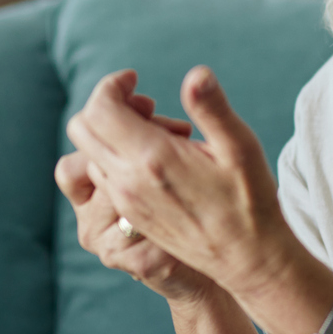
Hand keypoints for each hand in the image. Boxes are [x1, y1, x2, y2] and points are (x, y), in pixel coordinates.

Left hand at [64, 67, 298, 299]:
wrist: (247, 259)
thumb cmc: (250, 201)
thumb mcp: (240, 148)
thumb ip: (212, 108)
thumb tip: (197, 74)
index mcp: (151, 159)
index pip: (99, 109)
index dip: (111, 85)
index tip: (134, 78)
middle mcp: (127, 182)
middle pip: (82, 129)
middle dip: (106, 105)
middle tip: (146, 105)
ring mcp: (125, 202)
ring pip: (90, 153)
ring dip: (113, 133)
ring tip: (164, 135)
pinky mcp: (130, 216)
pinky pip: (103, 176)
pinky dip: (118, 156)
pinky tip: (159, 161)